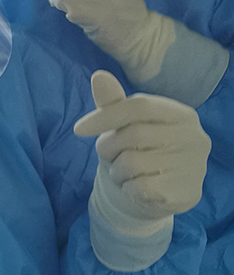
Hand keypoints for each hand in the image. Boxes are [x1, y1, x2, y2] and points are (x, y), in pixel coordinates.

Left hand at [74, 71, 208, 221]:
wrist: (156, 198)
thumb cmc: (138, 153)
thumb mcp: (124, 127)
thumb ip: (113, 104)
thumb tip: (99, 76)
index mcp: (182, 114)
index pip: (139, 106)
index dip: (105, 116)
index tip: (78, 129)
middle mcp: (194, 137)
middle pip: (133, 134)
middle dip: (108, 147)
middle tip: (108, 155)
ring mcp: (194, 166)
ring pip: (132, 163)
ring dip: (117, 170)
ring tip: (125, 172)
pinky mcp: (186, 193)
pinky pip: (139, 187)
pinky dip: (127, 188)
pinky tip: (135, 188)